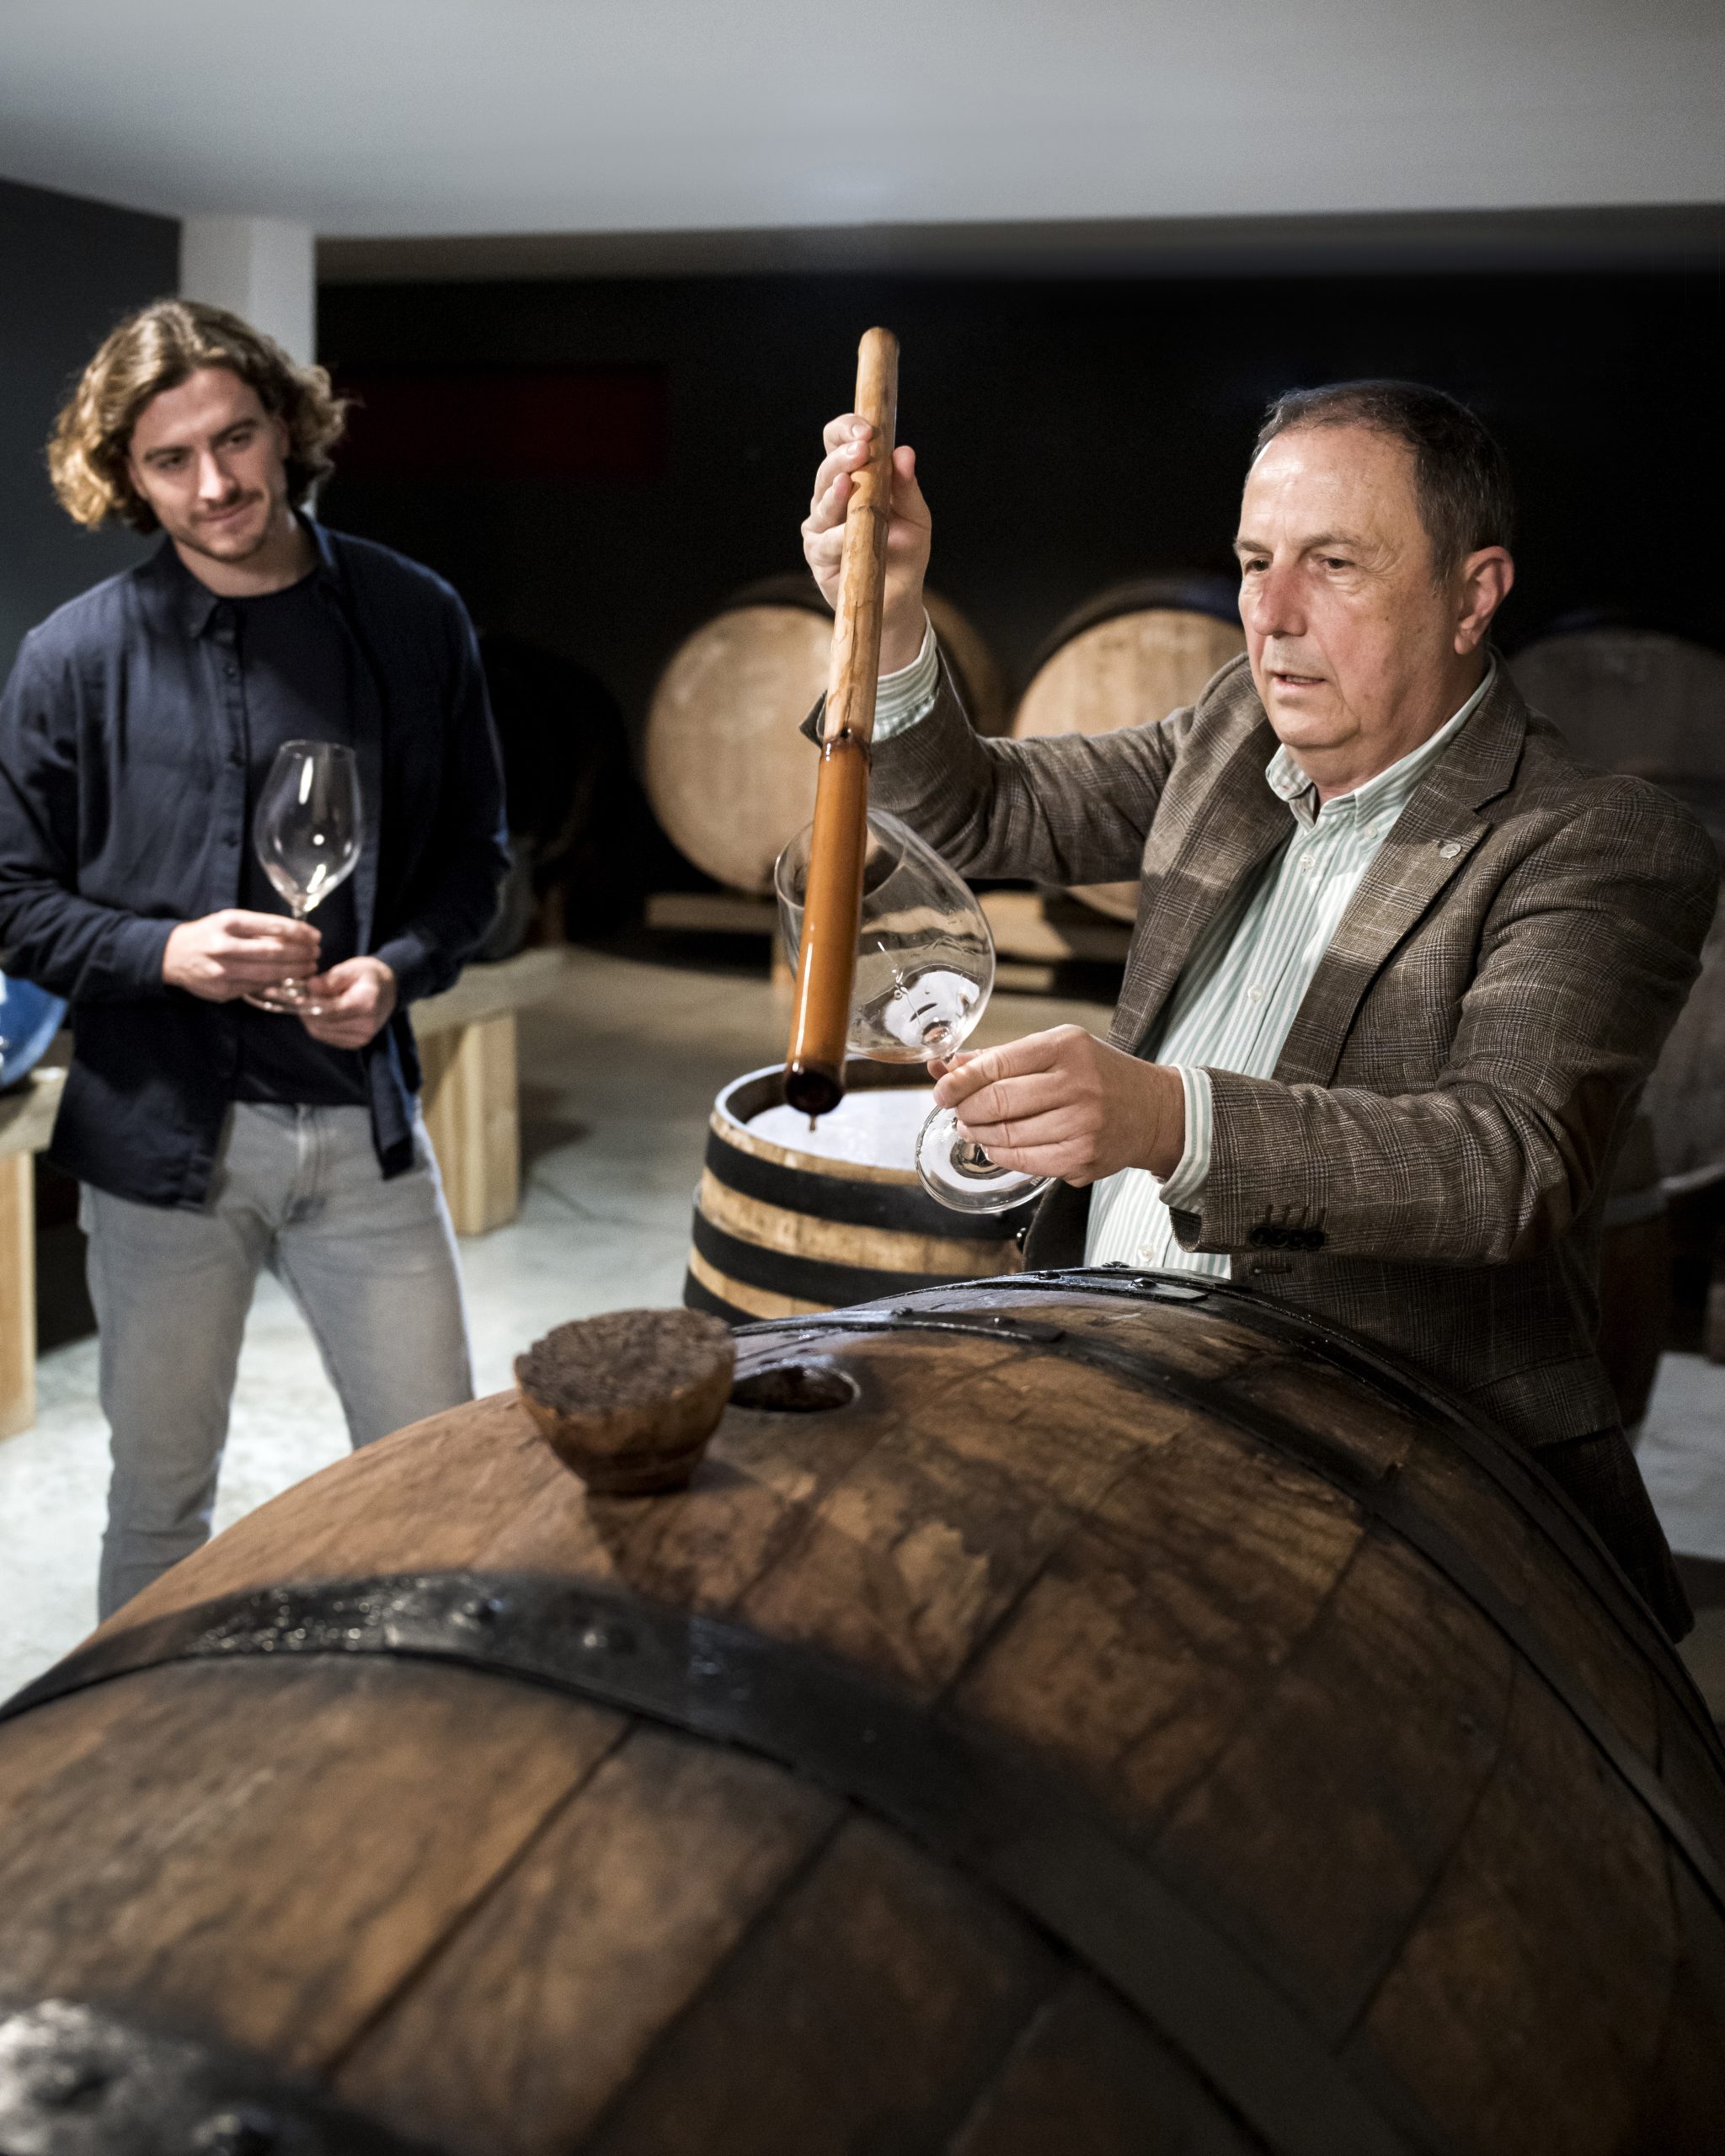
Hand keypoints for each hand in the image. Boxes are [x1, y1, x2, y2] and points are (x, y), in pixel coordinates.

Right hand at [163, 910, 319, 1000]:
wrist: (171, 955)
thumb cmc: (207, 934)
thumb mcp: (228, 921)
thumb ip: (258, 928)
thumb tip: (297, 937)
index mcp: (228, 922)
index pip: (272, 926)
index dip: (299, 932)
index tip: (315, 935)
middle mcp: (224, 946)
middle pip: (273, 952)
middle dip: (301, 954)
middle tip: (316, 954)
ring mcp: (222, 971)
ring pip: (268, 974)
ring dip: (294, 972)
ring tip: (309, 967)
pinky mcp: (222, 990)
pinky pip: (257, 988)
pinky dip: (277, 984)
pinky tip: (290, 980)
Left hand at [298, 957, 397, 1048]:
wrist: (388, 990)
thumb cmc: (367, 976)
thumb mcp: (351, 969)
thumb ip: (330, 979)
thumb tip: (309, 986)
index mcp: (367, 1003)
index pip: (331, 1010)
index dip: (309, 1004)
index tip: (294, 996)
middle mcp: (367, 1025)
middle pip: (324, 1023)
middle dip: (305, 1011)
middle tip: (296, 997)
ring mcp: (362, 1037)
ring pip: (321, 1032)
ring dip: (308, 1018)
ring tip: (306, 1003)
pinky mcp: (355, 1043)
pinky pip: (326, 1037)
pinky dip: (316, 1025)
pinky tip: (317, 1012)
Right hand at [802, 414, 932, 674]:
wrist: (900, 599)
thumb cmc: (906, 553)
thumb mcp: (915, 517)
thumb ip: (907, 487)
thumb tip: (904, 452)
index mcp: (853, 479)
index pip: (837, 444)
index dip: (846, 430)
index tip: (867, 430)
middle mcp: (831, 499)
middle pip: (827, 470)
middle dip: (843, 457)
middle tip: (862, 448)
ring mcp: (821, 527)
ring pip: (821, 503)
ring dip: (835, 492)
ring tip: (848, 482)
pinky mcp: (818, 556)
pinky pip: (825, 542)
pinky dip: (837, 536)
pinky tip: (848, 530)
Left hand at [929, 1026, 1185, 1186]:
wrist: (1153, 1110)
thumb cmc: (1097, 1075)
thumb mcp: (1055, 1049)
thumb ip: (1000, 1058)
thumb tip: (945, 1067)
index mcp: (1065, 1047)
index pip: (996, 1064)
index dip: (959, 1081)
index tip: (941, 1089)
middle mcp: (1076, 1083)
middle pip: (996, 1102)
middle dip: (965, 1110)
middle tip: (957, 1111)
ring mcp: (1082, 1124)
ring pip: (1006, 1136)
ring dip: (979, 1135)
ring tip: (974, 1127)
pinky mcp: (1083, 1158)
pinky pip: (1024, 1161)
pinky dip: (1001, 1154)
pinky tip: (998, 1145)